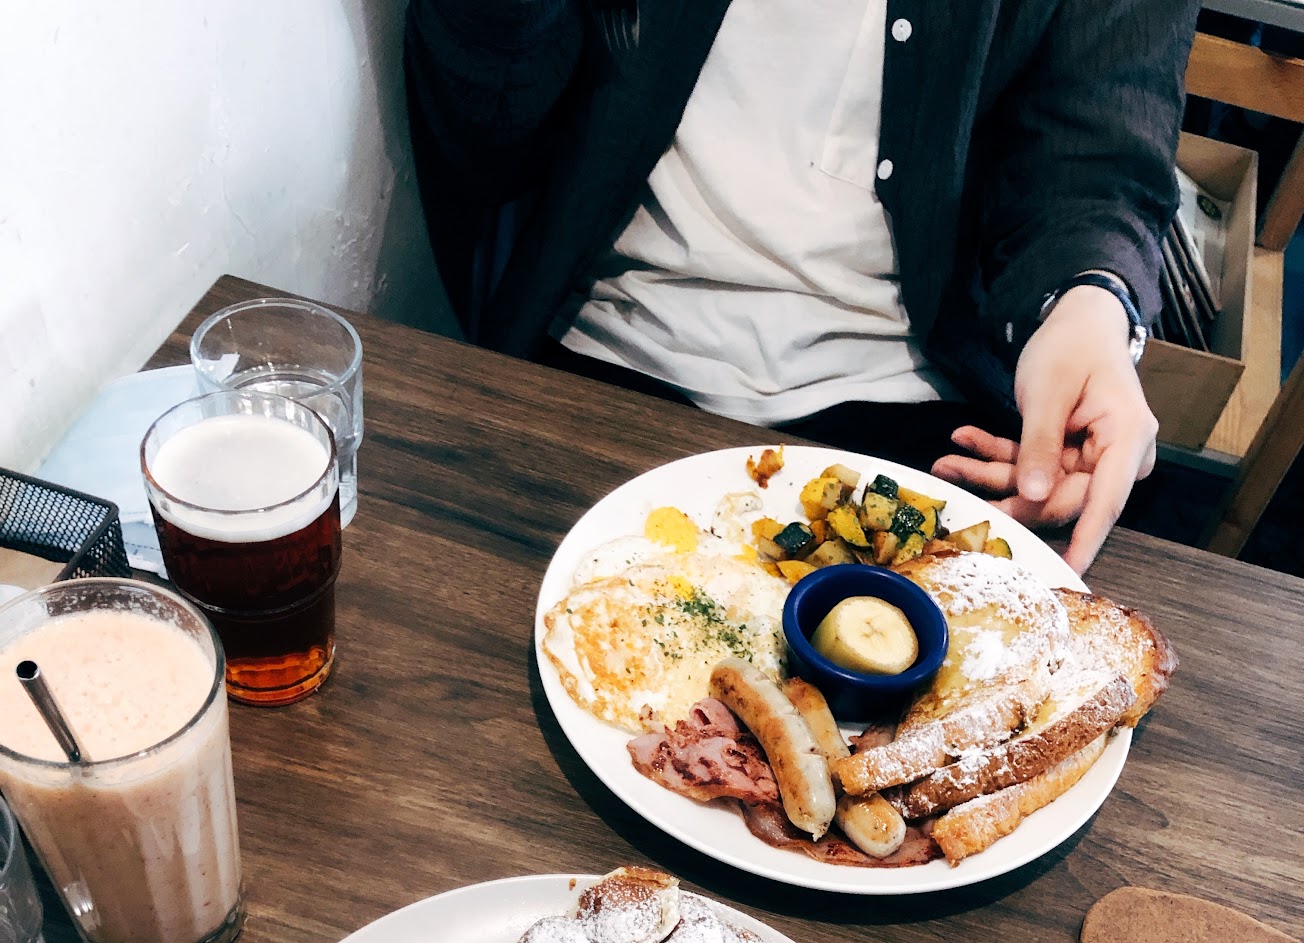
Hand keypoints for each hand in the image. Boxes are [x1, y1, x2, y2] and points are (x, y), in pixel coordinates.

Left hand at [931, 285, 1157, 573]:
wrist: (1080, 318)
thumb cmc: (1072, 347)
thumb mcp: (1049, 393)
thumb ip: (1040, 445)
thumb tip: (1032, 496)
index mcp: (1126, 439)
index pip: (1106, 502)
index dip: (1085, 541)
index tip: (1065, 573)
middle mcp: (1114, 455)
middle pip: (1061, 497)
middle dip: (1008, 495)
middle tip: (956, 487)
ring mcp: (1089, 455)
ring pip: (1037, 484)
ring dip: (989, 471)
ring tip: (945, 460)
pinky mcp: (1066, 452)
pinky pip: (1030, 464)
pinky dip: (997, 453)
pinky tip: (962, 440)